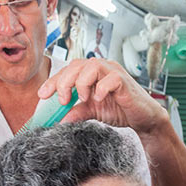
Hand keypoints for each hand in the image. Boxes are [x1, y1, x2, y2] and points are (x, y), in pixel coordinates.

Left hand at [38, 58, 166, 134]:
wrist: (143, 118)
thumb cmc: (120, 109)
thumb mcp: (93, 112)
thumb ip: (77, 112)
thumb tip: (59, 120)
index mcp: (91, 73)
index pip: (68, 71)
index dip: (53, 81)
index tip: (43, 95)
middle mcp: (102, 68)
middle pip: (76, 65)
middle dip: (64, 82)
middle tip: (61, 100)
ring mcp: (114, 72)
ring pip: (92, 66)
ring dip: (82, 83)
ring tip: (83, 99)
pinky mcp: (125, 81)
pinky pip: (111, 78)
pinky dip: (101, 88)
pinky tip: (98, 99)